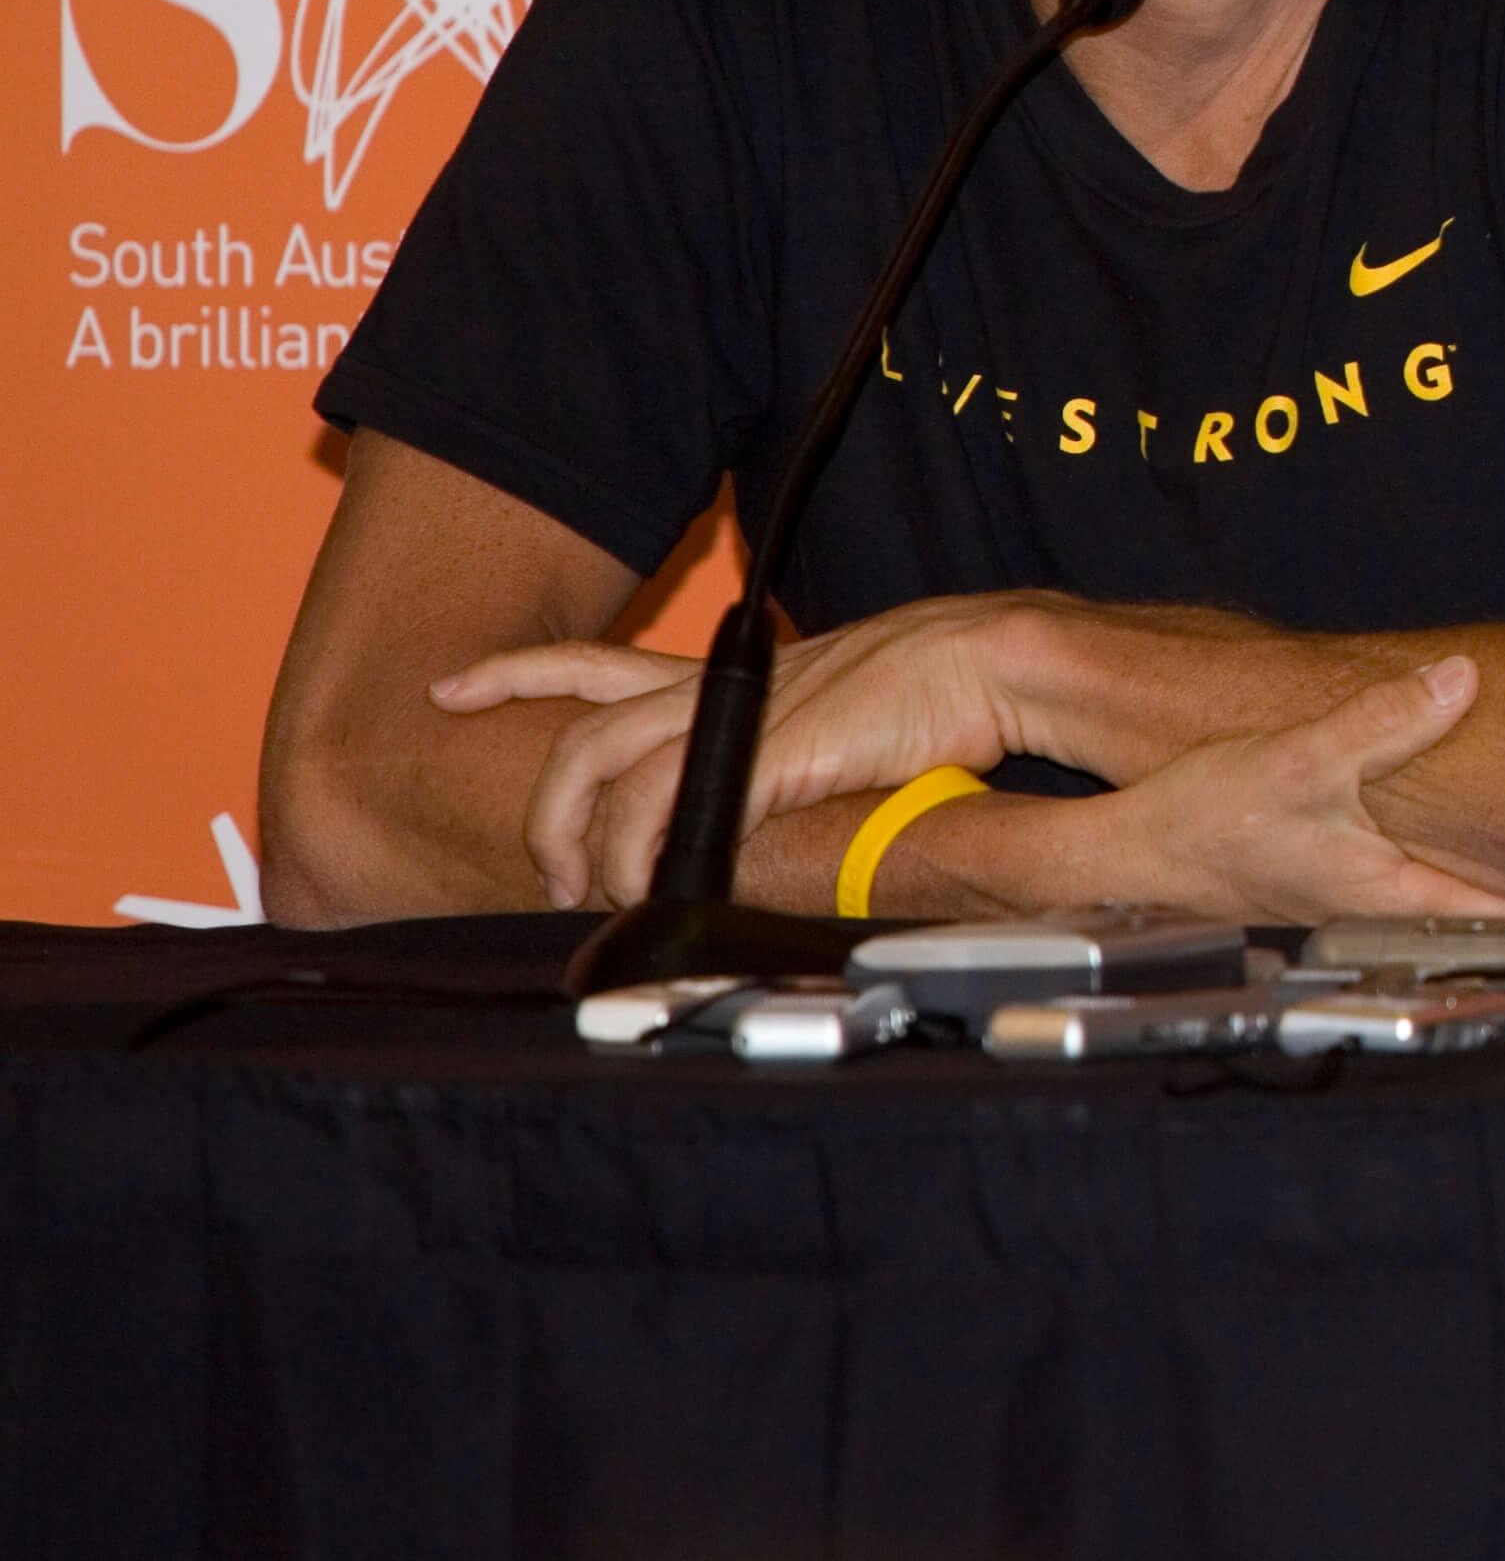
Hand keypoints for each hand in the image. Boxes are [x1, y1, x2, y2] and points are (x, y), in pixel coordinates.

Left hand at [439, 592, 1062, 908]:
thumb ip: (786, 761)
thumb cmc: (943, 694)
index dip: (519, 674)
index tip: (449, 687)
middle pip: (583, 737)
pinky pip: (672, 810)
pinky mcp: (767, 750)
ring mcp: (740, 715)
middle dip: (544, 812)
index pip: (599, 666)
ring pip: (611, 778)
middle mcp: (722, 687)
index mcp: (735, 675)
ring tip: (603, 898)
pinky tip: (665, 888)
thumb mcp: (839, 723)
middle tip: (548, 874)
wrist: (1000, 661)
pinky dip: (652, 857)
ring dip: (593, 852)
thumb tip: (760, 821)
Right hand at [1048, 657, 1504, 922]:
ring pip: (1469, 892)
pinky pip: (1435, 870)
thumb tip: (1461, 681)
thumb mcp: (1302, 761)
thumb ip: (1385, 722)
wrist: (1135, 852)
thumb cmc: (1209, 822)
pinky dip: (1476, 861)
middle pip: (1501, 909)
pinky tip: (1495, 837)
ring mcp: (1371, 891)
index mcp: (1395, 889)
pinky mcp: (1349, 871)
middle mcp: (1391, 902)